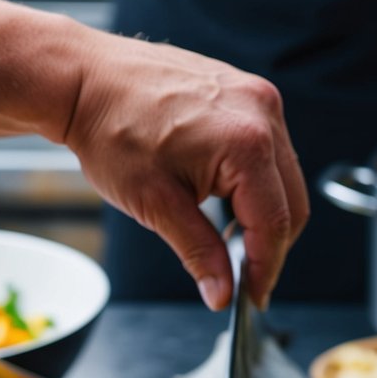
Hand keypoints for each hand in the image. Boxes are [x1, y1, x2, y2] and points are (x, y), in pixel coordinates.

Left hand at [64, 30, 308, 309]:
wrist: (85, 80)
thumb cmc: (110, 129)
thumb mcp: (156, 206)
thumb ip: (200, 253)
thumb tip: (222, 292)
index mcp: (246, 143)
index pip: (275, 224)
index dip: (266, 269)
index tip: (253, 296)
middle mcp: (261, 113)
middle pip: (291, 202)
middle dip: (270, 246)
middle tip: (243, 277)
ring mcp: (255, 97)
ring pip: (283, 178)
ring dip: (263, 214)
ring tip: (227, 238)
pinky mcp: (244, 92)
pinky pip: (268, 151)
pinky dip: (255, 184)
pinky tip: (225, 199)